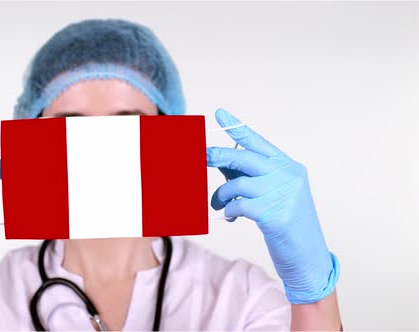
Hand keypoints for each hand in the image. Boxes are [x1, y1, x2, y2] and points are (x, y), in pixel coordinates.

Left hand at [206, 109, 339, 303]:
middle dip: (218, 156)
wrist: (308, 258)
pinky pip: (239, 205)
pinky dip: (230, 211)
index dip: (237, 128)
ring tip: (218, 204)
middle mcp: (288, 176)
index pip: (259, 143)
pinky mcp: (275, 215)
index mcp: (289, 167)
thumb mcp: (274, 195)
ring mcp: (283, 195)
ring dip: (221, 195)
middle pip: (245, 158)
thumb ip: (253, 177)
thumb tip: (221, 163)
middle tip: (200, 157)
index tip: (219, 114)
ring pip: (238, 184)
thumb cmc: (287, 225)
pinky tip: (231, 218)